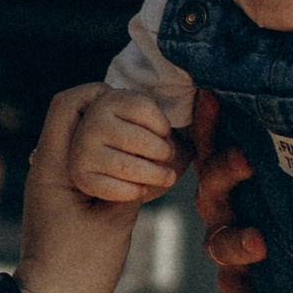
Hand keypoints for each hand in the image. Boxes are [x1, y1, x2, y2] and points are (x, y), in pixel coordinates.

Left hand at [15, 85, 142, 292]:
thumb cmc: (79, 270)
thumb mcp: (113, 222)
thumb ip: (134, 182)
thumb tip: (166, 156)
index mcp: (52, 165)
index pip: (67, 102)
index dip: (102, 93)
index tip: (137, 110)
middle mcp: (47, 165)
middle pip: (77, 111)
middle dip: (119, 116)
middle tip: (154, 138)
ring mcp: (54, 180)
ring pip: (86, 135)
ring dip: (121, 140)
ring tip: (153, 161)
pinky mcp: (66, 195)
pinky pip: (91, 161)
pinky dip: (118, 162)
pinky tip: (144, 179)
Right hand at [68, 86, 187, 207]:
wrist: (108, 162)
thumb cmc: (142, 139)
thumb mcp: (154, 122)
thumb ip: (182, 114)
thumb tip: (211, 102)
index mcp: (108, 101)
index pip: (143, 108)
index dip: (162, 125)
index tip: (164, 133)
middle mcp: (91, 123)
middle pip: (138, 139)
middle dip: (162, 153)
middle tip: (167, 157)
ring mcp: (82, 150)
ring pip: (128, 166)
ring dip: (155, 175)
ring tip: (166, 177)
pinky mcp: (80, 176)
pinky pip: (115, 189)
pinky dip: (134, 192)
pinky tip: (142, 189)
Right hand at [192, 90, 270, 292]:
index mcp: (238, 177)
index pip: (218, 143)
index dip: (210, 120)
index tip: (213, 94)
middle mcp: (226, 208)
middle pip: (213, 185)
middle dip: (226, 170)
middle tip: (248, 160)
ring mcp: (230, 247)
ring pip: (220, 242)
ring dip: (238, 241)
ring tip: (261, 243)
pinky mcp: (241, 287)